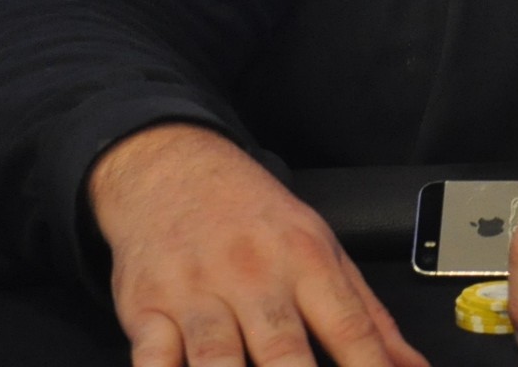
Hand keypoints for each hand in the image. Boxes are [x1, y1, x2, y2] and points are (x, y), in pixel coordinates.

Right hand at [88, 123, 427, 366]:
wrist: (174, 169)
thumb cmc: (257, 220)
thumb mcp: (325, 251)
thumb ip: (370, 318)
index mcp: (307, 263)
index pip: (349, 328)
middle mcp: (255, 278)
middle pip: (283, 351)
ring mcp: (198, 294)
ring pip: (217, 359)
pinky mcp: (147, 308)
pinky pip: (152, 358)